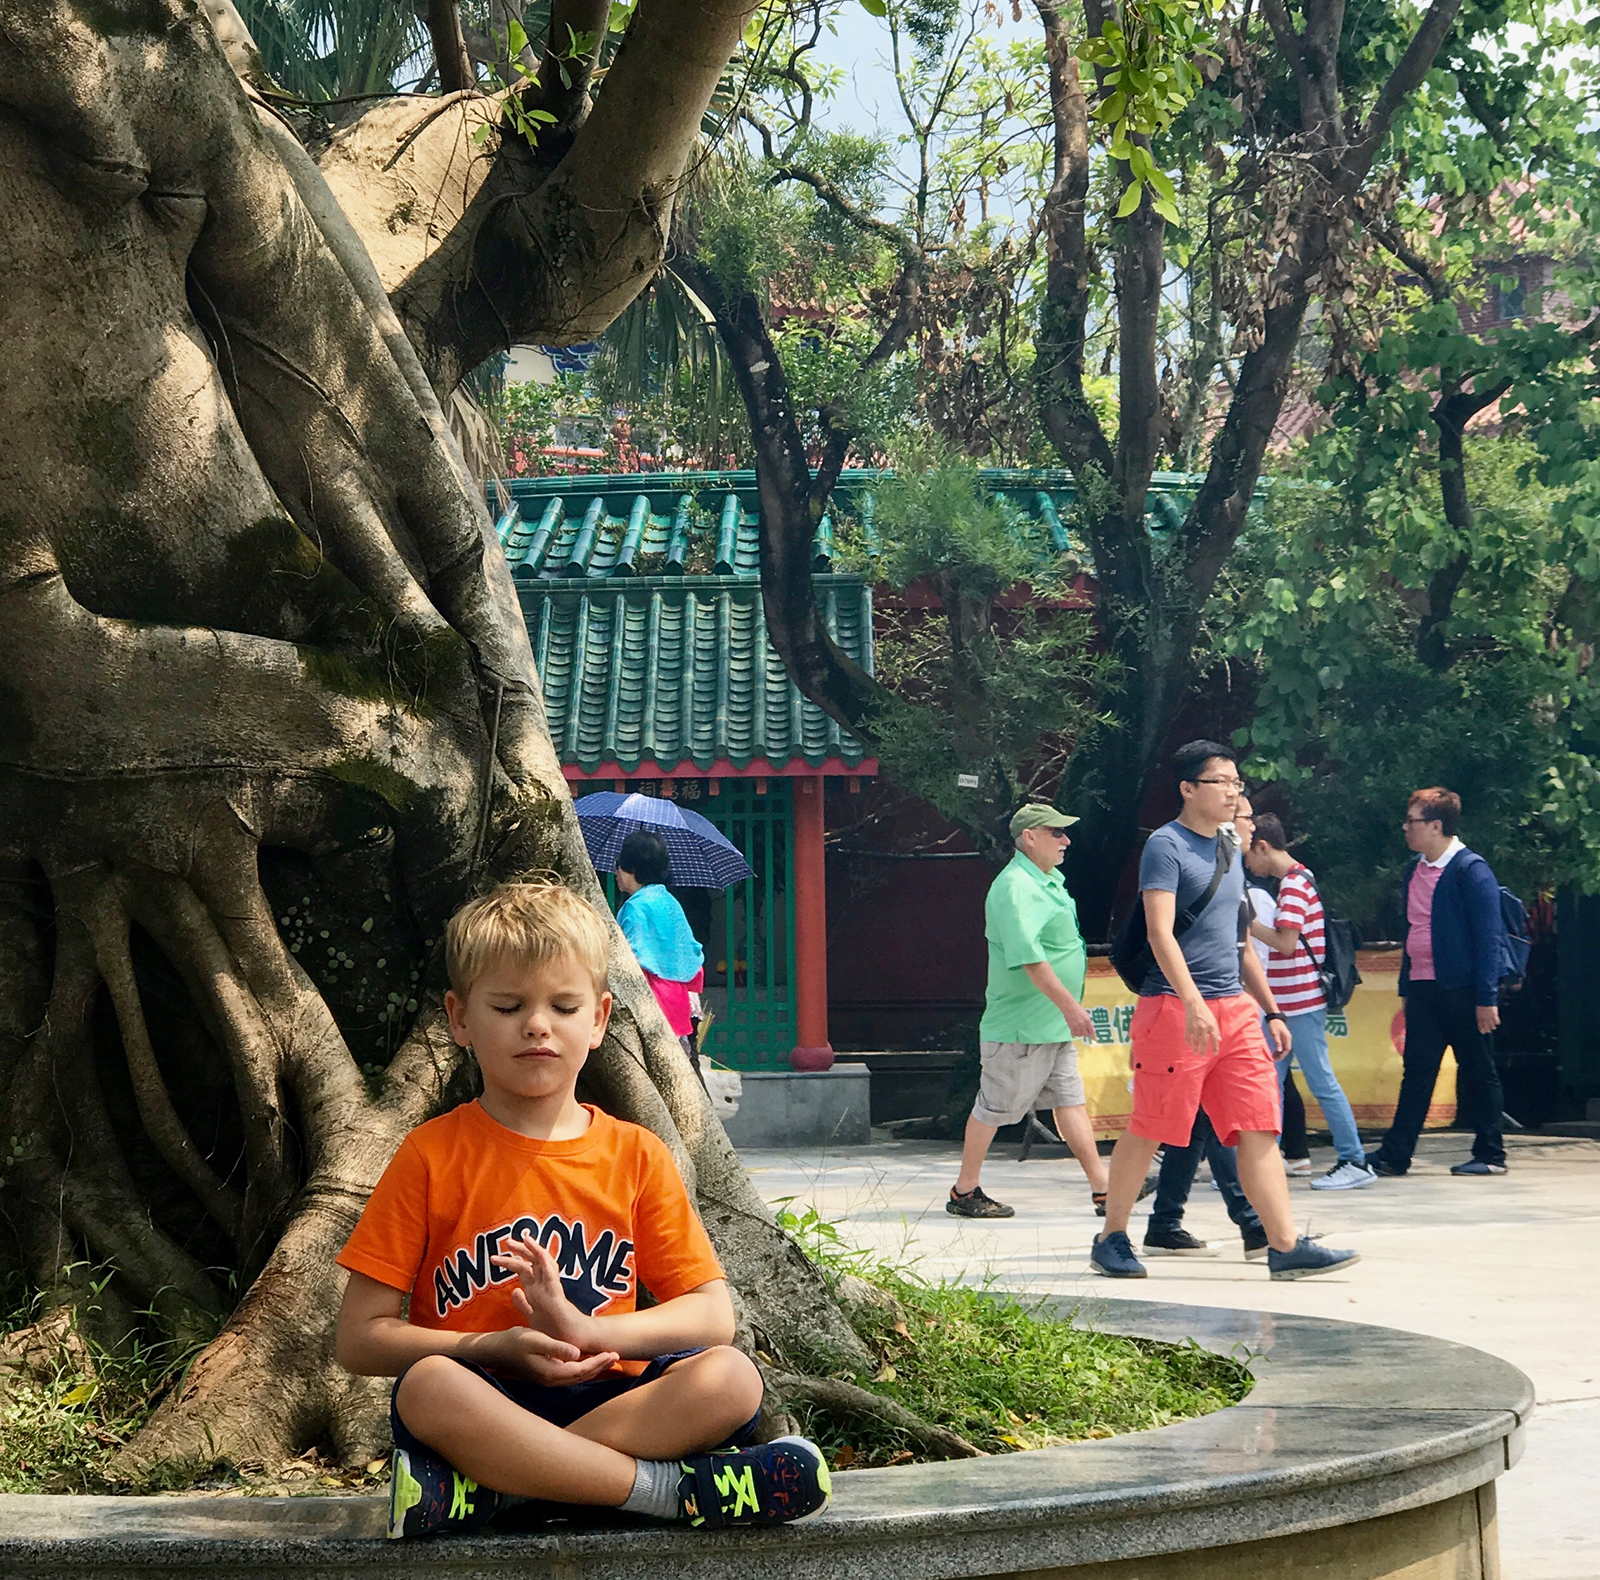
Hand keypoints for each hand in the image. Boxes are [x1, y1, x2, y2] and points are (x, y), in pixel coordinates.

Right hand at [479, 1326, 619, 1385]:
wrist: (496, 1351)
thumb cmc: (515, 1342)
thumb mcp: (536, 1340)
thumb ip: (557, 1347)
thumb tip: (578, 1353)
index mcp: (551, 1372)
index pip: (582, 1369)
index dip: (599, 1362)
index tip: (613, 1353)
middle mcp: (551, 1380)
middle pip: (582, 1375)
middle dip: (600, 1366)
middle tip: (616, 1356)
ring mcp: (548, 1380)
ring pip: (576, 1376)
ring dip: (592, 1367)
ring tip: (607, 1359)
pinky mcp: (545, 1375)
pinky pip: (569, 1374)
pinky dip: (582, 1368)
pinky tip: (587, 1360)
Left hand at [491, 1232, 594, 1352]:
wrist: (572, 1342)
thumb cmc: (555, 1332)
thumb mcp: (533, 1318)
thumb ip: (524, 1304)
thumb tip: (514, 1290)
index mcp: (537, 1291)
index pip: (524, 1270)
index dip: (511, 1261)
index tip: (495, 1257)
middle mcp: (543, 1287)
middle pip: (532, 1263)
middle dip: (520, 1251)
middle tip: (507, 1242)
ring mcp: (550, 1290)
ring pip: (543, 1264)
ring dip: (534, 1250)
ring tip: (525, 1239)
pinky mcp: (557, 1297)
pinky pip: (551, 1277)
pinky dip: (546, 1263)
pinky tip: (540, 1253)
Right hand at [1062, 999, 1095, 1040]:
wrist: (1070, 1007)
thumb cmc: (1078, 1009)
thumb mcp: (1086, 1015)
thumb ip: (1088, 1021)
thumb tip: (1089, 1028)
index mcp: (1088, 1021)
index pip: (1092, 1030)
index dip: (1093, 1036)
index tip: (1094, 1039)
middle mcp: (1083, 1025)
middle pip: (1085, 1034)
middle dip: (1085, 1034)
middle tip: (1084, 1032)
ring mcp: (1077, 1026)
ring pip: (1079, 1035)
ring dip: (1080, 1034)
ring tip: (1079, 1031)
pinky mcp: (1071, 1027)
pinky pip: (1074, 1034)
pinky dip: (1074, 1035)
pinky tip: (1074, 1034)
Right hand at [1182, 995, 1220, 1056]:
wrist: (1195, 1005)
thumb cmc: (1206, 1013)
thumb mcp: (1214, 1020)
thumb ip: (1216, 1030)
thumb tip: (1219, 1040)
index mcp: (1211, 1026)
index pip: (1214, 1039)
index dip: (1215, 1047)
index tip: (1215, 1054)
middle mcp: (1204, 1028)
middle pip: (1204, 1042)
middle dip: (1203, 1050)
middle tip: (1202, 1055)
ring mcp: (1195, 1028)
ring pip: (1195, 1041)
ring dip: (1195, 1048)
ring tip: (1196, 1052)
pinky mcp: (1188, 1026)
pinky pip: (1188, 1036)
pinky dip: (1188, 1041)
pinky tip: (1189, 1045)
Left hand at [1267, 1016, 1291, 1056]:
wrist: (1274, 1018)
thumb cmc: (1274, 1025)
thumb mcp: (1275, 1034)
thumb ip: (1277, 1042)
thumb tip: (1279, 1050)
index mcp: (1287, 1038)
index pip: (1287, 1049)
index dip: (1283, 1055)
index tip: (1277, 1059)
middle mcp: (1288, 1039)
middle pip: (1286, 1049)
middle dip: (1281, 1055)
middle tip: (1274, 1059)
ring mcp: (1285, 1038)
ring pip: (1284, 1048)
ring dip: (1279, 1053)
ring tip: (1274, 1056)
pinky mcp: (1282, 1037)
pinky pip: (1282, 1045)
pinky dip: (1278, 1049)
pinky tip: (1274, 1051)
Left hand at [1476, 1004, 1499, 1034]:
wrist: (1486, 1000)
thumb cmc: (1481, 1005)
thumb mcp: (1478, 1012)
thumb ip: (1479, 1017)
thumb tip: (1480, 1021)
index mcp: (1479, 1018)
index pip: (1481, 1027)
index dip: (1482, 1030)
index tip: (1483, 1032)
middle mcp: (1485, 1020)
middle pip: (1487, 1028)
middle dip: (1488, 1030)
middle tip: (1488, 1031)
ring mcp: (1490, 1018)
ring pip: (1493, 1026)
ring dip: (1493, 1027)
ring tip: (1493, 1027)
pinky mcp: (1495, 1016)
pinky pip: (1497, 1022)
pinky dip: (1497, 1022)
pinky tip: (1497, 1023)